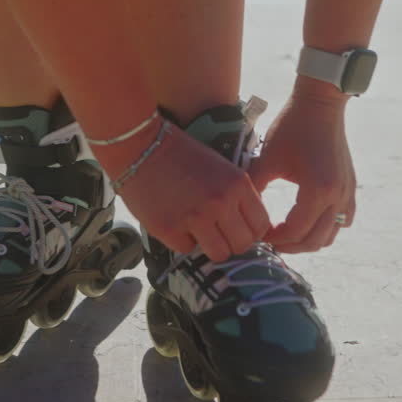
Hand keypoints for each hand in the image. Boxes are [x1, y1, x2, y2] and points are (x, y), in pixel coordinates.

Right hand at [104, 125, 270, 261]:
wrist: (141, 146)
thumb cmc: (182, 155)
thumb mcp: (221, 168)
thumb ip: (237, 195)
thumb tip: (248, 226)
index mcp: (237, 184)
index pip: (260, 225)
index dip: (251, 232)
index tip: (239, 230)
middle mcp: (220, 202)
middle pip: (242, 245)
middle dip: (232, 243)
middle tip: (219, 235)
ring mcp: (195, 218)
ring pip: (219, 254)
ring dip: (210, 247)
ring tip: (199, 233)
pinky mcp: (170, 230)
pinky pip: (187, 249)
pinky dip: (183, 241)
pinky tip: (176, 223)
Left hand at [249, 80, 355, 253]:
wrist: (321, 103)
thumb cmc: (291, 127)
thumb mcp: (267, 158)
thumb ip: (254, 188)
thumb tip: (240, 213)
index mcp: (317, 190)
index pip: (295, 231)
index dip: (274, 238)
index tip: (258, 234)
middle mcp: (337, 196)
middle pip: (314, 240)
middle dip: (290, 245)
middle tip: (269, 240)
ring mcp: (347, 192)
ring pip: (330, 234)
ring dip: (308, 239)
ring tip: (286, 233)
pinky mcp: (350, 186)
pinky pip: (343, 219)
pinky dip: (326, 226)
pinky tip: (309, 220)